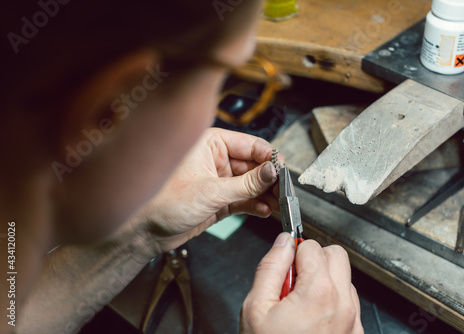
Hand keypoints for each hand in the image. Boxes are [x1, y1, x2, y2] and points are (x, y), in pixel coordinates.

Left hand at [138, 127, 282, 250]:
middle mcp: (215, 159)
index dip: (269, 157)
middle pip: (253, 165)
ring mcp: (217, 180)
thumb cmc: (162, 202)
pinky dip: (254, 204)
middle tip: (284, 190)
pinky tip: (264, 209)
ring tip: (278, 203)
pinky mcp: (218, 200)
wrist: (144, 232)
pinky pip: (243, 199)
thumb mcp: (210, 191)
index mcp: (210, 144)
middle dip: (269, 179)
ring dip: (264, 194)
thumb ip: (245, 184)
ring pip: (250, 184)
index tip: (282, 170)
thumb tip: (271, 172)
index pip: (250, 145)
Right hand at [240, 233, 363, 333]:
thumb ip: (270, 267)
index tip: (284, 268)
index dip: (293, 253)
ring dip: (324, 281)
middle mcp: (342, 305)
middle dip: (314, 259)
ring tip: (300, 304)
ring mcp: (352, 321)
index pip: (311, 246)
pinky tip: (312, 318)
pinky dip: (332, 301)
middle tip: (293, 281)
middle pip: (336, 255)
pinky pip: (349, 303)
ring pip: (344, 278)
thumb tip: (283, 242)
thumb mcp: (256, 307)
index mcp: (319, 293)